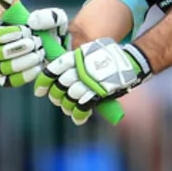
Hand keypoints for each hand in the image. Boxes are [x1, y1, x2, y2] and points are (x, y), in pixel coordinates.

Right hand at [0, 7, 68, 87]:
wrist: (62, 52)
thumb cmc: (55, 33)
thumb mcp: (56, 20)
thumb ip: (46, 17)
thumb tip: (31, 22)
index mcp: (3, 33)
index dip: (5, 35)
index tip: (25, 31)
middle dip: (19, 48)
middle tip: (36, 43)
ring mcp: (2, 67)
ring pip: (3, 68)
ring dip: (23, 61)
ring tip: (39, 54)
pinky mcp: (10, 80)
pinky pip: (10, 81)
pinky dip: (24, 75)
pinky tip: (38, 67)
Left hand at [35, 38, 151, 124]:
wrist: (132, 61)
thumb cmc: (111, 58)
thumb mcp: (90, 52)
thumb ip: (76, 62)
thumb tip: (60, 75)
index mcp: (77, 57)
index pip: (53, 69)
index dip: (43, 82)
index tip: (39, 91)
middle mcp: (81, 69)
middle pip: (60, 85)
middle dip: (55, 95)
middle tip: (56, 99)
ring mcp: (89, 82)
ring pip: (69, 97)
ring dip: (67, 106)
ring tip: (69, 109)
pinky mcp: (98, 93)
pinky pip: (82, 107)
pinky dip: (78, 115)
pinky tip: (78, 118)